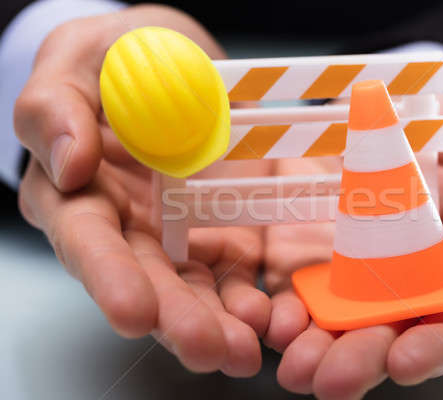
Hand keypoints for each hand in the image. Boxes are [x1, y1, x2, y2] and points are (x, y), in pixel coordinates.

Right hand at [16, 6, 270, 376]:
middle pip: (147, 282)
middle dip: (175, 318)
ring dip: (219, 324)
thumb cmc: (121, 58)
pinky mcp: (225, 237)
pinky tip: (271, 316)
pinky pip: (239, 274)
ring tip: (244, 351)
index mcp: (83, 193)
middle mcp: (130, 228)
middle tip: (208, 349)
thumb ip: (56, 108)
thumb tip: (67, 164)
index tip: (132, 311)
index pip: (88, 240)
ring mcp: (181, 238)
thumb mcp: (80, 60)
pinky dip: (254, 298)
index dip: (108, 276)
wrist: (182, 65)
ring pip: (195, 289)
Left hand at [262, 71, 442, 397]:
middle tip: (331, 380)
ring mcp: (357, 266)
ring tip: (296, 367)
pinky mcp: (312, 247)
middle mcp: (411, 277)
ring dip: (317, 349)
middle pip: (391, 332)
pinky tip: (273, 321)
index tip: (405, 360)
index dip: (437, 346)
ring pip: (339, 321)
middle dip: (362, 359)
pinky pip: (297, 286)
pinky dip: (285, 310)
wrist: (402, 93)